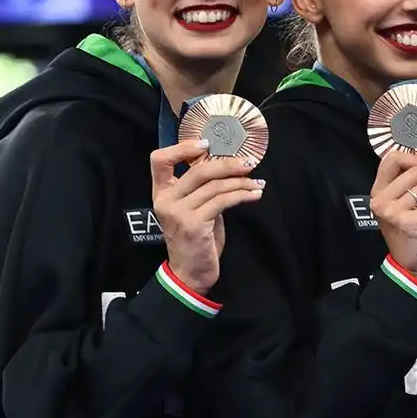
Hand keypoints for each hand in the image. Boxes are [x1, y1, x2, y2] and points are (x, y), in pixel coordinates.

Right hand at [151, 139, 264, 294]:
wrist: (190, 273)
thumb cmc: (196, 240)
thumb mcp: (195, 209)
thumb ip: (202, 189)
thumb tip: (227, 166)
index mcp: (161, 193)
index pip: (159, 159)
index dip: (182, 147)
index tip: (207, 144)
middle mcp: (166, 200)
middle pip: (198, 170)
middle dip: (227, 164)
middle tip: (248, 162)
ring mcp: (178, 212)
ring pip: (214, 186)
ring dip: (241, 182)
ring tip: (257, 182)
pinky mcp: (194, 224)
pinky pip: (222, 201)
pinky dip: (242, 195)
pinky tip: (255, 194)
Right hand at [370, 149, 416, 283]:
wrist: (410, 268)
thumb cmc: (413, 235)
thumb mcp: (407, 205)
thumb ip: (410, 185)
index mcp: (378, 191)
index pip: (391, 158)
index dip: (416, 159)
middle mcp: (380, 199)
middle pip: (416, 172)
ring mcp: (392, 211)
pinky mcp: (407, 222)